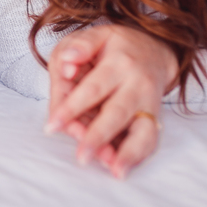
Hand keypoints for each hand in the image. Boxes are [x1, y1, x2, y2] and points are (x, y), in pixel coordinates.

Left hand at [46, 24, 177, 178]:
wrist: (154, 50)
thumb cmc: (113, 47)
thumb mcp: (93, 36)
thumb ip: (77, 48)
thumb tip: (67, 65)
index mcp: (119, 63)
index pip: (92, 89)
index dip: (71, 108)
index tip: (52, 126)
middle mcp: (137, 85)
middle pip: (117, 113)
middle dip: (98, 136)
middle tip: (81, 156)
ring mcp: (149, 104)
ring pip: (141, 131)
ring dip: (125, 152)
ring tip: (112, 169)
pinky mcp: (154, 119)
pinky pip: (149, 141)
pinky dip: (136, 157)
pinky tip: (120, 170)